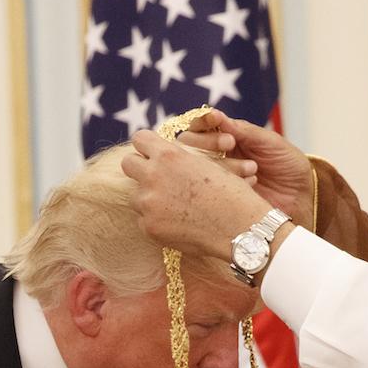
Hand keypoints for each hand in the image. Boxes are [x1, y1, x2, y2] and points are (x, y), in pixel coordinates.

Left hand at [122, 128, 271, 262]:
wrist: (240, 228)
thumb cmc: (231, 194)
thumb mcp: (205, 164)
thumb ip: (179, 158)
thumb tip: (158, 155)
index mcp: (169, 155)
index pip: (139, 139)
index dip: (147, 146)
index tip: (153, 153)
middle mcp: (153, 176)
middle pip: (128, 164)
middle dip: (140, 168)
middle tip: (155, 178)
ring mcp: (148, 204)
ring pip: (136, 195)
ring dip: (149, 197)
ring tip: (174, 205)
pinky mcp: (149, 227)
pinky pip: (143, 219)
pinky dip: (156, 220)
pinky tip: (178, 222)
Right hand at [186, 111, 313, 230]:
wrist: (300, 196)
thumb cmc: (288, 164)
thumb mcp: (269, 142)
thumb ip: (243, 130)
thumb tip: (216, 115)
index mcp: (227, 137)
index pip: (201, 125)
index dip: (203, 121)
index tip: (214, 119)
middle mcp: (216, 156)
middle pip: (189, 145)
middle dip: (208, 142)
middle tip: (229, 144)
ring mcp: (215, 178)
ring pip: (198, 167)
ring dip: (225, 165)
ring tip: (252, 169)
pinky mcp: (217, 198)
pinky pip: (209, 189)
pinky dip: (229, 183)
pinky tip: (251, 184)